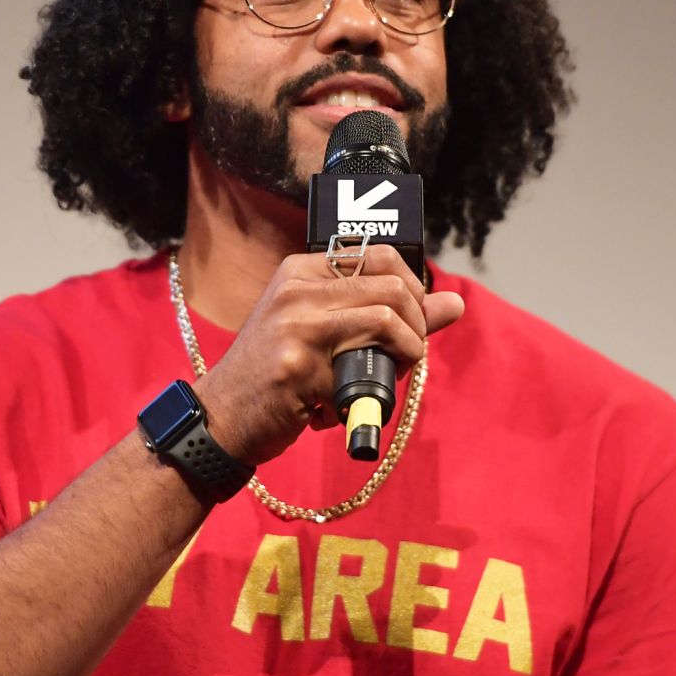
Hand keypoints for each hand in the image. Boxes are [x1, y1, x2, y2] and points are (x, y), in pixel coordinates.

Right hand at [194, 245, 464, 466]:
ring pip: (388, 319)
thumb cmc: (275, 379)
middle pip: (393, 288)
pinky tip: (342, 407)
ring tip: (387, 379)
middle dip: (417, 330)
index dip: (414, 292)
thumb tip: (455, 303)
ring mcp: (295, 322)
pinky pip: (366, 366)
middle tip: (405, 360)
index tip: (411, 326)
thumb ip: (390, 315)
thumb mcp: (326, 336)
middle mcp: (297, 287)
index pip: (382, 255)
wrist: (219, 419)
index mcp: (301, 271)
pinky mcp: (297, 361)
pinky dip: (373, 392)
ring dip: (405, 356)